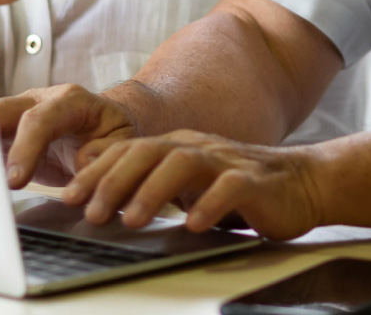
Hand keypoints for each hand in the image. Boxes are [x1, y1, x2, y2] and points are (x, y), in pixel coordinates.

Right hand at [0, 83, 139, 187]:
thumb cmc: (112, 134)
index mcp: (70, 101)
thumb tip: (83, 162)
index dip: (25, 147)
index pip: (40, 119)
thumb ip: (106, 152)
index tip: (15, 180)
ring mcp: (17, 114)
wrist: (104, 126)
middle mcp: (39, 101)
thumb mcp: (121, 142)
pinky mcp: (3, 132)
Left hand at [61, 131, 324, 240]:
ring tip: (132, 220)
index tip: (68, 195)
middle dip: (115, 180)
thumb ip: (151, 182)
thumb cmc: (239, 189)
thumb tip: (98, 193)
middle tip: (91, 211)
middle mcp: (198, 148)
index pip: (129, 149)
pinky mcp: (254, 181)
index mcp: (179, 147)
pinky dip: (210, 204)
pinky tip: (194, 224)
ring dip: (154, 190)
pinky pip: (230, 187)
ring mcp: (226, 161)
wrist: (302, 182)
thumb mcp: (188, 184)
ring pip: (184, 164)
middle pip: (150, 151)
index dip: (97, 170)